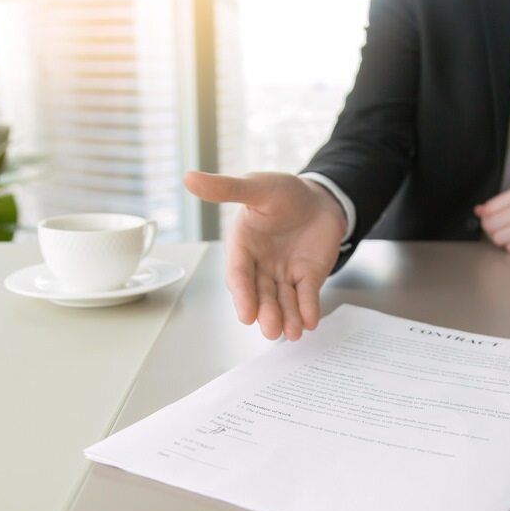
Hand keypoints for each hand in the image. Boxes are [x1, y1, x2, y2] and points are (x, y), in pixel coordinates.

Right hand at [183, 171, 346, 339]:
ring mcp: (284, 274)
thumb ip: (226, 188)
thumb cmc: (283, 192)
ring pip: (283, 300)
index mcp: (243, 246)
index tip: (246, 314)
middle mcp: (261, 265)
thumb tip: (189, 178)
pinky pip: (307, 296)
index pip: (239, 275)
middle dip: (266, 312)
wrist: (319, 197)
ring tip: (292, 332)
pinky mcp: (308, 277)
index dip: (243, 294)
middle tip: (271, 329)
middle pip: (261, 294)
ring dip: (286, 317)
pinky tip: (310, 321)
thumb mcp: (256, 187)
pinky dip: (308, 309)